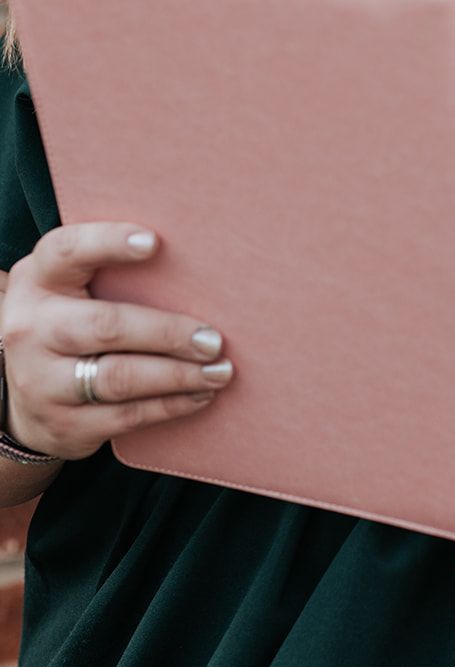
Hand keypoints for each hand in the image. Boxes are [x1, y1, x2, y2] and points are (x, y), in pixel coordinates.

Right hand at [1, 222, 234, 461]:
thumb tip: (197, 257)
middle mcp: (30, 328)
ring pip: (119, 378)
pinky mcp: (63, 424)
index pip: (67, 251)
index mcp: (37, 279)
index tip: (154, 241)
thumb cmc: (72, 320)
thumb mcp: (73, 287)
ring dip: (178, 375)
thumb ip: (112, 269)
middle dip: (167, 333)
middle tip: (213, 339)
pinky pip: (125, 415)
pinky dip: (169, 405)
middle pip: (105, 326)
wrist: (24, 396)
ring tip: (219, 370)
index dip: (108, 243)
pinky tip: (199, 394)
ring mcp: (41, 382)